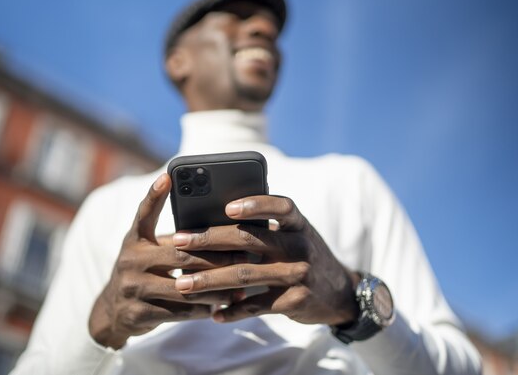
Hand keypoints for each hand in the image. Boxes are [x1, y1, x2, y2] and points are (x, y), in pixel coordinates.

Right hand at [88, 174, 243, 348]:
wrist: (112, 312)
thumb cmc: (142, 272)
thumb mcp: (147, 250)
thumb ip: (173, 240)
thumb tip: (218, 228)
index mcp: (135, 240)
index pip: (144, 214)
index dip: (154, 195)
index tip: (168, 177)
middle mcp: (131, 261)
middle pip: (180, 255)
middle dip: (215, 257)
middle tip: (242, 256)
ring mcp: (133, 288)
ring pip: (183, 287)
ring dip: (214, 288)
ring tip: (238, 287)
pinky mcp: (138, 313)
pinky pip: (179, 311)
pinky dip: (202, 309)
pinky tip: (220, 307)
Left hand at [172, 195, 360, 325]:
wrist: (339, 291)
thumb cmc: (304, 254)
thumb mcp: (295, 234)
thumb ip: (267, 226)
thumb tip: (216, 217)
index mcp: (298, 223)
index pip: (279, 207)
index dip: (255, 205)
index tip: (226, 207)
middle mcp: (300, 246)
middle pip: (250, 239)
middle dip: (209, 240)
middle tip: (178, 242)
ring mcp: (299, 274)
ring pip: (245, 275)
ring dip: (210, 280)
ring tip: (183, 284)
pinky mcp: (295, 301)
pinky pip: (257, 306)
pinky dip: (233, 310)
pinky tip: (214, 312)